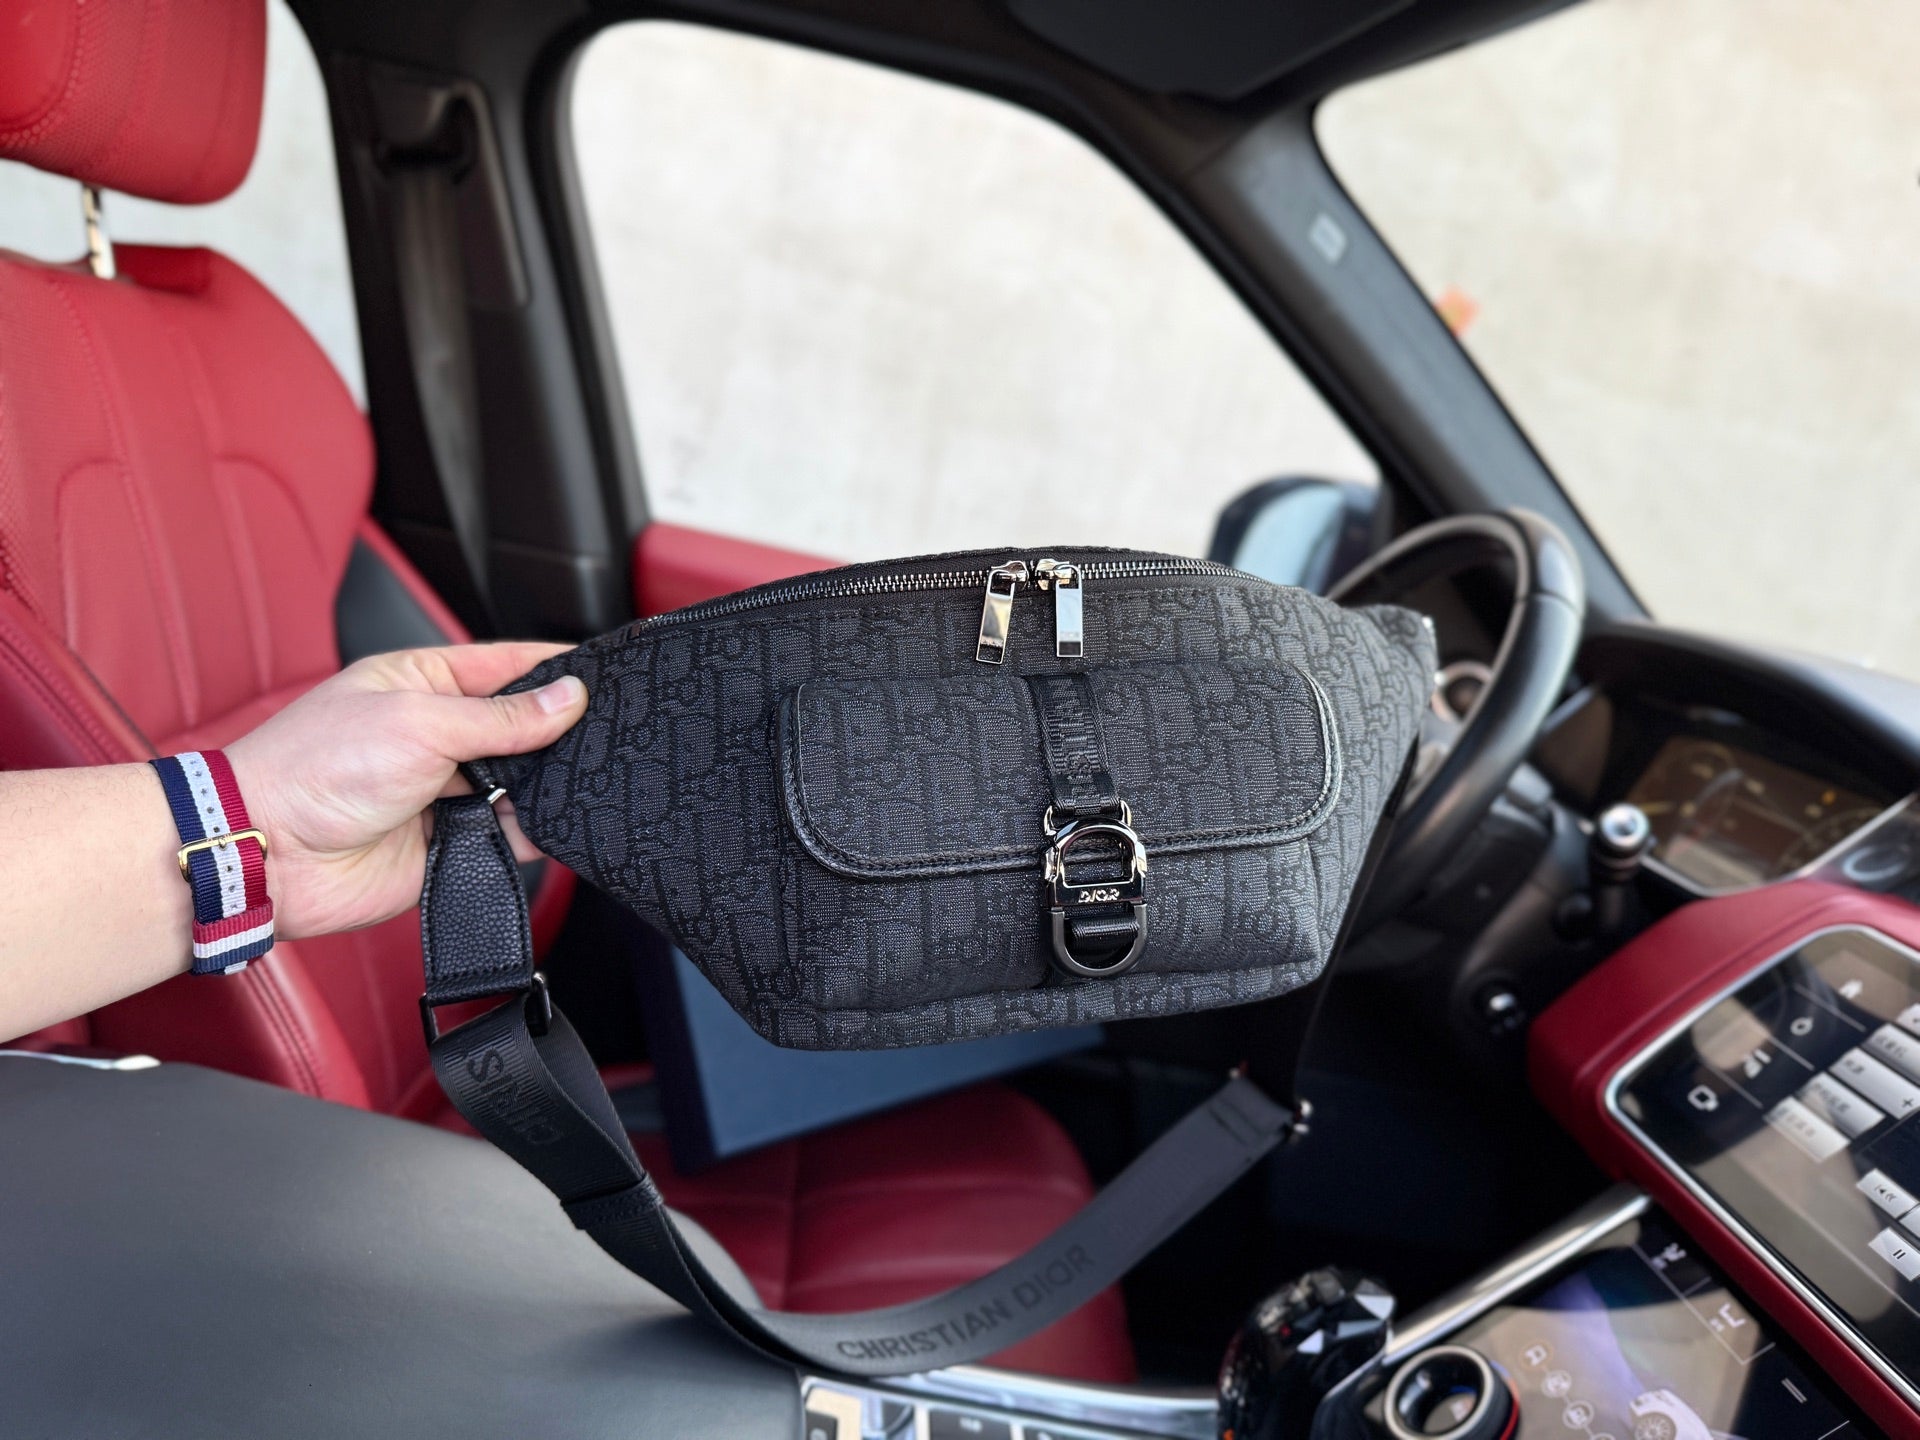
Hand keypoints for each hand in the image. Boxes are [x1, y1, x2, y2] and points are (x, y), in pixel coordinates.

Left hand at [226, 644, 587, 938]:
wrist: (270, 855)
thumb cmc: (313, 769)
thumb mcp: (418, 722)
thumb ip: (501, 717)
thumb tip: (567, 699)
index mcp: (422, 684)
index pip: (506, 665)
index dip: (556, 668)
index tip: (605, 672)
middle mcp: (437, 735)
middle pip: (521, 727)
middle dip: (560, 731)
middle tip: (607, 731)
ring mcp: (444, 791)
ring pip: (522, 784)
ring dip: (550, 783)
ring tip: (585, 777)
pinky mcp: (451, 843)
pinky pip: (510, 836)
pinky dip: (536, 831)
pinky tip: (556, 823)